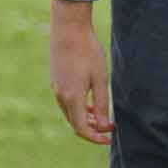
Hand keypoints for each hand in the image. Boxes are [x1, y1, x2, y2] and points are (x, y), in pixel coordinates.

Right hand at [50, 0, 113, 144]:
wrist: (68, 29)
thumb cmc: (87, 51)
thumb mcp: (100, 78)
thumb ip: (101, 105)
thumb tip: (104, 127)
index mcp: (72, 97)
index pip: (82, 129)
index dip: (96, 138)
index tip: (110, 137)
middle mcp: (61, 96)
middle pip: (75, 124)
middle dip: (93, 130)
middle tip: (111, 128)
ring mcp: (56, 89)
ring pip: (70, 114)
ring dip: (86, 120)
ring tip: (103, 118)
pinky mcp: (56, 82)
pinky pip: (66, 104)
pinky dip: (79, 109)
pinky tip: (91, 105)